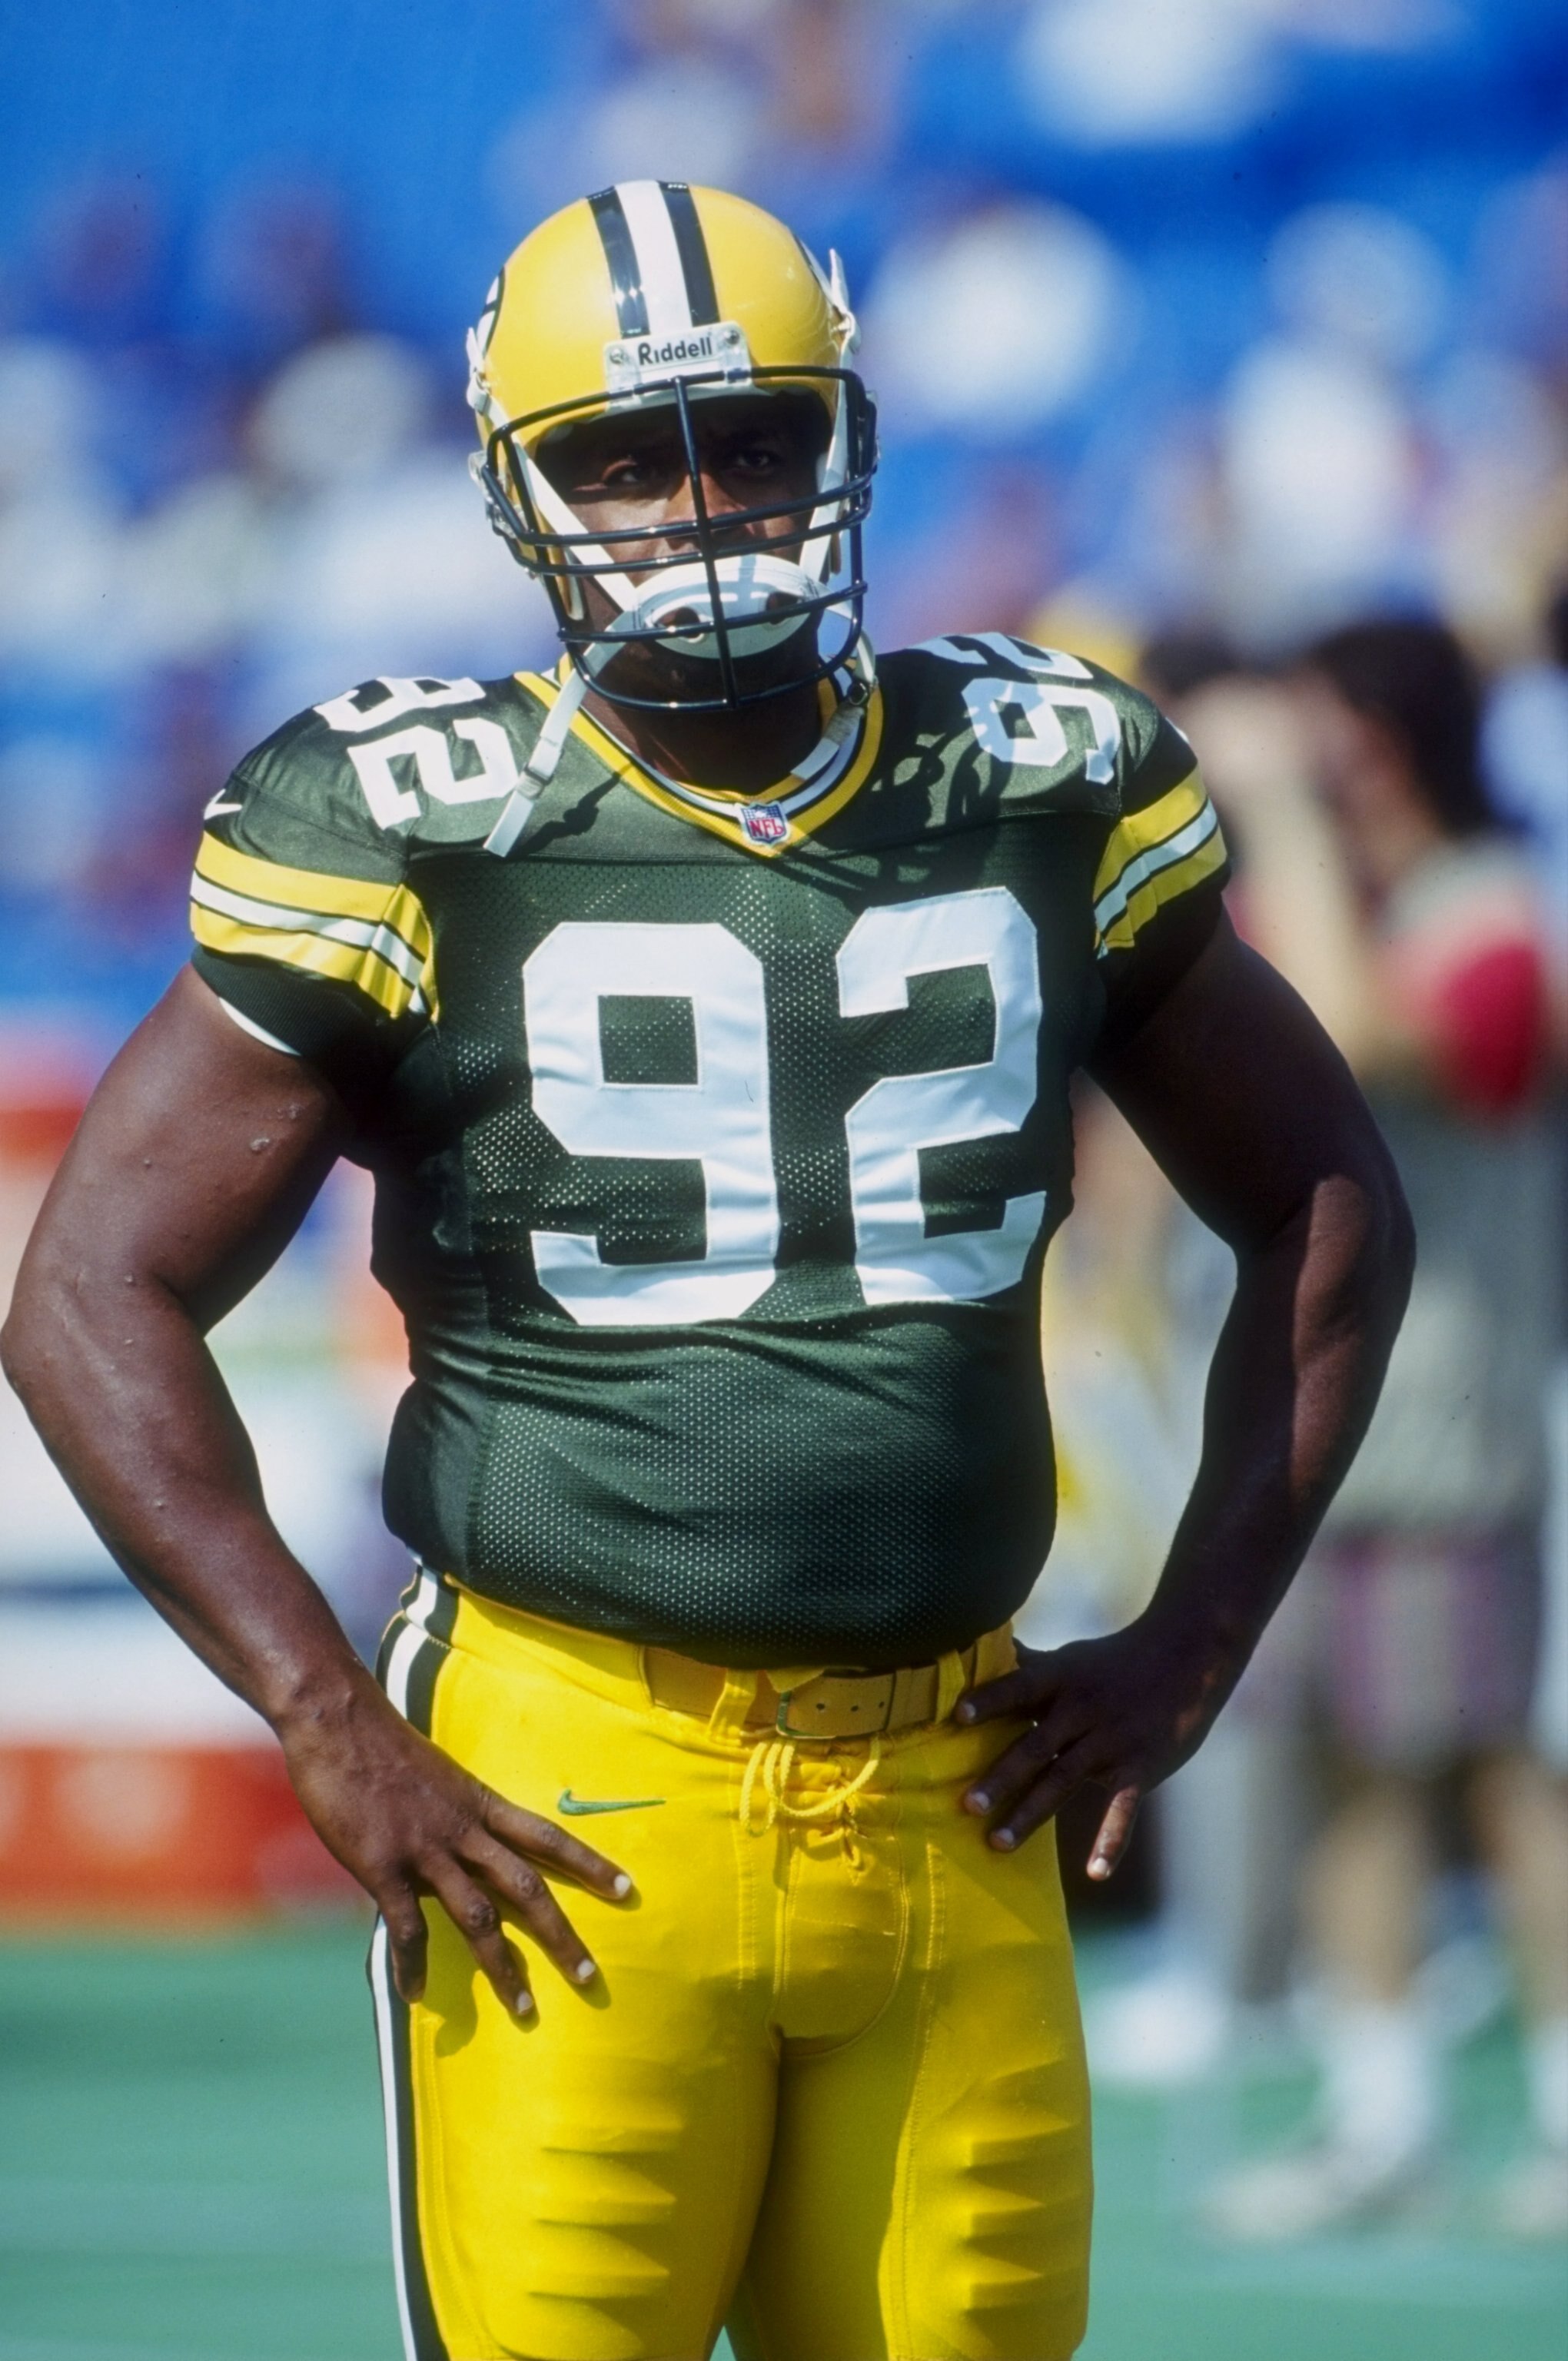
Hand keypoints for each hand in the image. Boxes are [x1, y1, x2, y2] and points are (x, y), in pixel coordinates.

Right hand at [278, 1675, 631, 2013]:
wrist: (340, 1721)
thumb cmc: (383, 1745)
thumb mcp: (438, 1776)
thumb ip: (454, 1816)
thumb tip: (460, 1849)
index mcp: (481, 1803)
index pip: (549, 1836)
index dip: (589, 1863)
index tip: (626, 1888)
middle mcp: (464, 1830)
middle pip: (527, 1888)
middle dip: (561, 1935)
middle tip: (590, 1977)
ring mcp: (426, 1850)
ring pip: (479, 1918)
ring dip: (503, 1967)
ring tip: (523, 2010)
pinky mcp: (384, 1867)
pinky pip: (407, 1928)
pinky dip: (413, 1966)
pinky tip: (416, 1994)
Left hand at [955, 1619, 1231, 1876]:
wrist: (1187, 1660)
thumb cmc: (1114, 1663)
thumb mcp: (1068, 1660)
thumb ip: (1025, 1665)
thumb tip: (976, 1651)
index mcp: (1060, 1681)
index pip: (1018, 1687)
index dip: (990, 1699)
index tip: (956, 1715)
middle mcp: (1082, 1710)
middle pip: (1035, 1745)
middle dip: (1001, 1777)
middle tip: (967, 1805)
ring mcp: (1111, 1741)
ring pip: (1064, 1779)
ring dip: (1030, 1812)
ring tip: (997, 1842)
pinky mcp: (1140, 1767)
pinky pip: (1123, 1808)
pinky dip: (1111, 1840)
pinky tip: (1095, 1873)